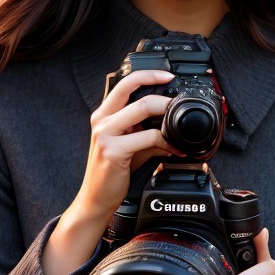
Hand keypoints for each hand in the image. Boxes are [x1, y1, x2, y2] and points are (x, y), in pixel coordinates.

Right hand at [73, 69, 182, 222]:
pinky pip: (147, 137)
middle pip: (131, 88)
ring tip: (178, 123)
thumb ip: (149, 133)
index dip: (148, 75)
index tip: (168, 76)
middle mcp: (101, 120)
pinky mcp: (113, 150)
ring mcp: (105, 134)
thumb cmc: (112, 172)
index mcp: (104, 114)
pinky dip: (166, 141)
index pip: (124, 83)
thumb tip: (173, 128)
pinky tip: (173, 148)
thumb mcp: (131, 147)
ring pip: (141, 108)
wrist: (96, 198)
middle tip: (176, 97)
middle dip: (158, 86)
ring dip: (165, 112)